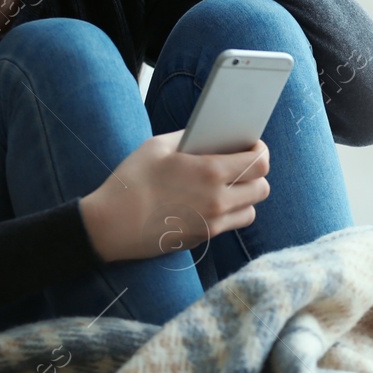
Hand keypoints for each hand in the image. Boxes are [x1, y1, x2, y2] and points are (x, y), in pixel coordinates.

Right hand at [80, 131, 267, 261]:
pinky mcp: (203, 239)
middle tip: (242, 165)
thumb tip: (210, 134)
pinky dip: (230, 213)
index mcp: (211, 172)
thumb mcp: (158, 146)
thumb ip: (191, 137)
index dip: (261, 151)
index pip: (259, 162)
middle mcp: (218, 200)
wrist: (110, 225)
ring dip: (246, 196)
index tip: (253, 145)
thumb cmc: (131, 180)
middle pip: (262, 188)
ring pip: (251, 210)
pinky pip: (231, 224)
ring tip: (230, 185)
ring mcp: (212, 224)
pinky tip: (213, 201)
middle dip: (256, 174)